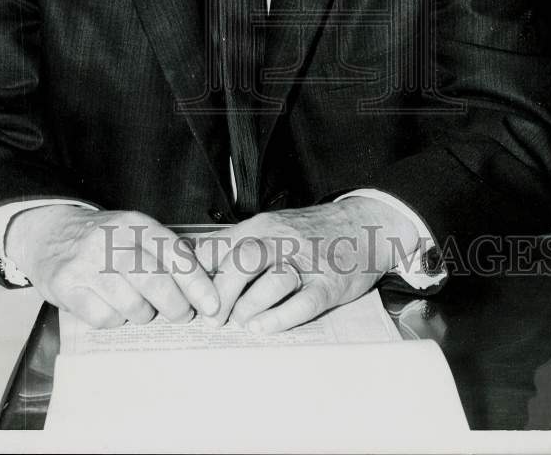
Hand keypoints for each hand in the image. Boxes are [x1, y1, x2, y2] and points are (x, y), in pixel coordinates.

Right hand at [4, 205, 219, 327]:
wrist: (50, 234)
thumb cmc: (105, 240)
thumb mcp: (136, 233)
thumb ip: (167, 253)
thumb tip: (208, 286)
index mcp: (135, 224)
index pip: (175, 254)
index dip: (198, 284)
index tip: (213, 305)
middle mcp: (111, 240)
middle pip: (155, 283)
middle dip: (176, 307)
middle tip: (182, 315)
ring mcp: (86, 263)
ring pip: (132, 306)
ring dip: (142, 314)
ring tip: (139, 306)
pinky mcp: (66, 286)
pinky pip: (104, 319)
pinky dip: (113, 320)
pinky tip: (111, 307)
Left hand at [195, 198, 417, 332]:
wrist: (365, 224)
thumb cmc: (310, 233)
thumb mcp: (270, 229)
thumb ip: (235, 246)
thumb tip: (193, 268)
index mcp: (261, 227)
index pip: (221, 245)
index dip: (197, 273)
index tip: (186, 296)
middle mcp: (282, 240)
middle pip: (244, 259)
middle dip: (222, 292)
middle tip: (211, 317)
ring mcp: (307, 262)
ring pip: (273, 279)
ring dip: (249, 305)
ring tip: (238, 323)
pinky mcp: (330, 283)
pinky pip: (304, 301)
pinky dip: (280, 317)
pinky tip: (262, 328)